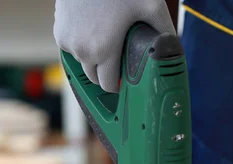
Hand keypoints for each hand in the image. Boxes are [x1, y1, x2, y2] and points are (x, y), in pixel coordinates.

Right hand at [54, 0, 174, 92]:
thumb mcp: (151, 7)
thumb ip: (165, 32)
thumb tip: (174, 49)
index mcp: (103, 50)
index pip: (108, 86)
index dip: (120, 85)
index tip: (126, 80)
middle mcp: (81, 50)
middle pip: (94, 78)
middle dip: (107, 73)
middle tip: (120, 60)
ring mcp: (66, 41)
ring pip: (82, 62)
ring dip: (94, 59)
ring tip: (108, 40)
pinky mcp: (59, 31)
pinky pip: (71, 48)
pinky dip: (81, 45)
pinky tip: (94, 32)